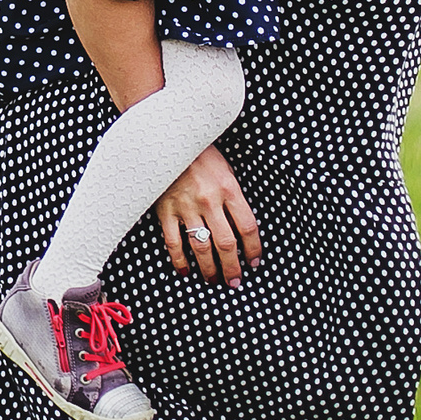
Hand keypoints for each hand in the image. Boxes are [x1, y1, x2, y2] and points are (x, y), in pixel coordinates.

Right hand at [154, 145, 261, 286]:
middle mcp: (209, 201)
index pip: (248, 227)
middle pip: (226, 244)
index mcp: (229, 189)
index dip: (254, 249)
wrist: (166, 138)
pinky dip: (180, 261)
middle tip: (235, 281)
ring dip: (210, 269)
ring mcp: (186, 207)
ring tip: (214, 280)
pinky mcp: (166, 211)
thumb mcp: (225, 169)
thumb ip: (233, 196)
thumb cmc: (199, 152)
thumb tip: (241, 226)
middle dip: (233, 267)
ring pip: (201, 248)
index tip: (254, 261)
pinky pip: (174, 243)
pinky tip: (186, 270)